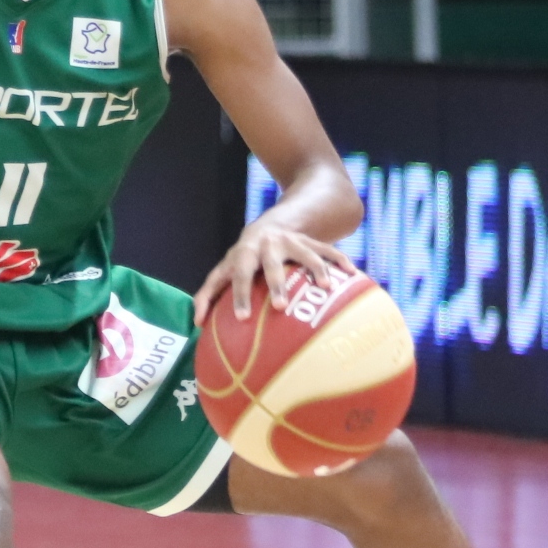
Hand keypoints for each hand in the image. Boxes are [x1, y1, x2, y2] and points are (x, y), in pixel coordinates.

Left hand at [192, 220, 357, 327]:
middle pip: (272, 264)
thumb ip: (209, 294)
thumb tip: (195, 324)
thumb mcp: (225, 269)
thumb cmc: (244, 258)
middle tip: (281, 306)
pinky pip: (328, 250)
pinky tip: (352, 274)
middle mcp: (268, 246)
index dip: (238, 295)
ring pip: (306, 253)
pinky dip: (339, 261)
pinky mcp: (312, 241)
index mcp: (245, 254)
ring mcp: (292, 241)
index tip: (242, 318)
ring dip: (316, 269)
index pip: (238, 275)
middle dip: (276, 284)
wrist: (274, 223)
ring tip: (325, 288)